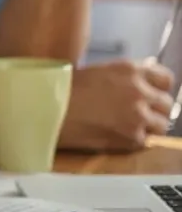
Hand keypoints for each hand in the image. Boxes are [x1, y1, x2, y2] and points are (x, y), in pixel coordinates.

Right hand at [60, 59, 174, 151]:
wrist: (45, 111)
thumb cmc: (61, 91)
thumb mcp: (97, 73)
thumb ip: (122, 78)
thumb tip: (136, 87)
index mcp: (129, 69)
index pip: (165, 79)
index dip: (159, 88)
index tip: (153, 94)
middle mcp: (138, 90)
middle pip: (166, 103)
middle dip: (153, 109)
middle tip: (137, 114)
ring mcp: (138, 115)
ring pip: (160, 124)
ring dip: (147, 127)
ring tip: (126, 127)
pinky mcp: (132, 137)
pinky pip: (144, 142)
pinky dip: (133, 141)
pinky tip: (115, 136)